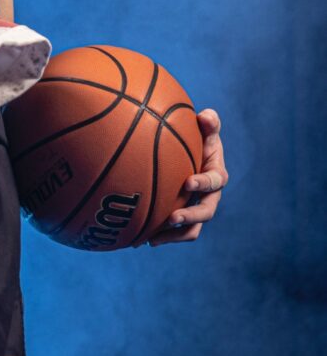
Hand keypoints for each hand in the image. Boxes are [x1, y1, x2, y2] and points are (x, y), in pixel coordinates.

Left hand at [147, 108, 227, 246]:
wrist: (187, 154)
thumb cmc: (196, 138)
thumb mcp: (204, 129)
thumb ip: (208, 123)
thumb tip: (206, 115)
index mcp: (216, 174)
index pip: (214, 181)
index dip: (203, 183)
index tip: (188, 182)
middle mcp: (209, 196)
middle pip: (206, 212)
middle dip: (191, 216)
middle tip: (172, 217)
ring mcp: (196, 208)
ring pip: (192, 229)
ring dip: (175, 235)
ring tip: (154, 238)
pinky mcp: (182, 217)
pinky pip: (174, 232)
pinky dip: (161, 236)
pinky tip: (140, 240)